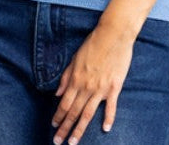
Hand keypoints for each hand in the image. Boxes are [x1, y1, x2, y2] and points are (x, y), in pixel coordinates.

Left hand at [51, 22, 134, 144]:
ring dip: (79, 129)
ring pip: (88, 114)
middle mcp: (86, 86)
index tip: (54, 127)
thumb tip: (57, 94)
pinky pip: (111, 106)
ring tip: (74, 142)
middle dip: (65, 129)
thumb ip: (66, 77)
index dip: (58, 117)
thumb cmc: (93, 44)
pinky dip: (108, 118)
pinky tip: (105, 129)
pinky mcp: (114, 87)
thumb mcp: (75, 58)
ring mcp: (101, 88)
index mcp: (75, 79)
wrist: (113, 35)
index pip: (64, 103)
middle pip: (73, 112)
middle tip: (58, 142)